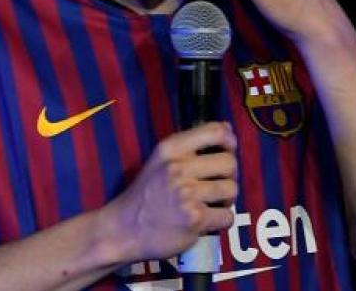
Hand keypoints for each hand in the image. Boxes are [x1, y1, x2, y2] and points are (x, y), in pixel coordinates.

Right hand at [99, 122, 237, 262]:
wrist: (124, 228)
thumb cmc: (146, 193)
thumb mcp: (161, 160)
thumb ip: (193, 144)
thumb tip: (227, 128)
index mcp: (171, 148)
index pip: (215, 131)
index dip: (230, 141)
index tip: (227, 152)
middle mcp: (178, 167)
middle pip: (229, 162)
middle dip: (228, 176)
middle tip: (216, 186)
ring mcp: (187, 193)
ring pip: (231, 189)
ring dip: (226, 200)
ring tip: (210, 204)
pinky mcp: (194, 218)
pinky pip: (227, 216)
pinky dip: (221, 221)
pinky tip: (206, 221)